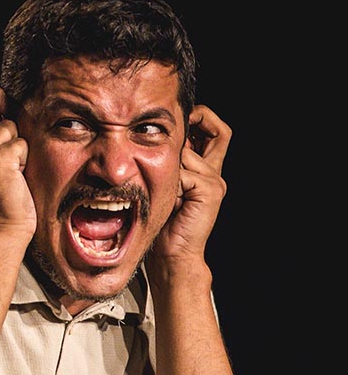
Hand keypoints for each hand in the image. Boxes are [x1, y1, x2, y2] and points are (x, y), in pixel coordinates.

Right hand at [0, 86, 36, 251]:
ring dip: (19, 143)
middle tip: (10, 106)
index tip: (2, 107)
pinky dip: (26, 157)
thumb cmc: (0, 208)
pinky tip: (20, 177)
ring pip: (8, 127)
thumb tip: (4, 119)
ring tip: (18, 168)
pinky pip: (20, 143)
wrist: (1, 235)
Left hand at [153, 104, 231, 261]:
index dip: (198, 119)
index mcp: (205, 170)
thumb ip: (168, 162)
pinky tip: (169, 200)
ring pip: (187, 154)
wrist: (171, 254)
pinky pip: (183, 172)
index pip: (212, 130)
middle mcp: (215, 172)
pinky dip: (170, 184)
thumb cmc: (163, 223)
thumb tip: (155, 136)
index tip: (176, 121)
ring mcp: (215, 181)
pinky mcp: (211, 190)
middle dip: (198, 123)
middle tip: (174, 133)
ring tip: (164, 189)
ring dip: (169, 167)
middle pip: (218, 130)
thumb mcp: (163, 185)